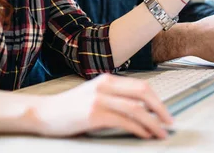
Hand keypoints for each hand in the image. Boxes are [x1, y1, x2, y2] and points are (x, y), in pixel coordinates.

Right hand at [33, 74, 172, 138]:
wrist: (43, 113)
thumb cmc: (69, 108)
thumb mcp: (94, 96)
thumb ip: (114, 99)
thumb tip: (141, 110)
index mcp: (107, 79)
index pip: (141, 86)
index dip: (157, 100)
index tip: (165, 113)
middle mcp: (104, 86)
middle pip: (143, 93)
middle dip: (160, 109)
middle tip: (169, 123)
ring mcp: (99, 99)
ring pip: (136, 109)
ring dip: (152, 123)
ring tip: (160, 133)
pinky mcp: (93, 114)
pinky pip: (123, 121)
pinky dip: (138, 128)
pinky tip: (144, 134)